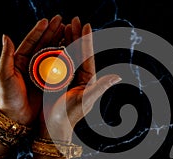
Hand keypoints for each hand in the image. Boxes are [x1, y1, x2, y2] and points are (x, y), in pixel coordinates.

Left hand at [0, 15, 64, 124]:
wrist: (17, 118)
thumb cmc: (8, 98)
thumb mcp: (3, 76)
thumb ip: (6, 56)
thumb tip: (5, 36)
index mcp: (19, 60)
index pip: (30, 41)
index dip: (38, 30)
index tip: (47, 20)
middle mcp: (31, 64)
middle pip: (43, 44)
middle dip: (52, 31)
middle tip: (62, 20)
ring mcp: (41, 72)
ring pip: (52, 53)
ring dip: (59, 41)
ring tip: (68, 30)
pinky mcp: (49, 81)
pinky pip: (58, 65)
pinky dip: (64, 56)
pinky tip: (71, 48)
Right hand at [38, 17, 121, 141]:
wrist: (53, 125)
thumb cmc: (69, 114)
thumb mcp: (86, 100)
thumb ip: (100, 87)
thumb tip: (118, 76)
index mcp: (88, 80)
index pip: (87, 56)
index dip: (86, 40)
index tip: (86, 24)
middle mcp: (80, 77)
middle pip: (78, 52)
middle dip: (76, 35)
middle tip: (74, 19)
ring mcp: (69, 77)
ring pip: (69, 54)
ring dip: (67, 39)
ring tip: (65, 26)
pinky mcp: (58, 80)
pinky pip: (58, 61)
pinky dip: (57, 49)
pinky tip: (54, 40)